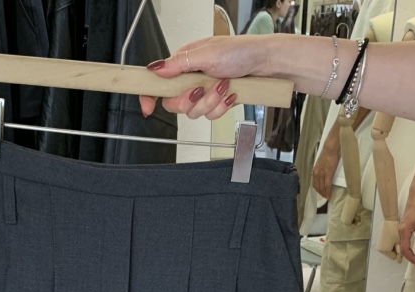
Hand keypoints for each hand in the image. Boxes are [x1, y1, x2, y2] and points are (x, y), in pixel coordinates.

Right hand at [140, 35, 268, 119]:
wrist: (266, 64)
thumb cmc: (240, 51)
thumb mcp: (206, 54)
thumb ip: (179, 64)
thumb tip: (156, 69)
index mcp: (184, 63)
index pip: (159, 82)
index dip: (151, 95)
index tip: (148, 107)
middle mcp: (191, 78)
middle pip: (174, 104)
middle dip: (189, 101)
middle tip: (201, 89)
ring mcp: (204, 92)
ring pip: (194, 112)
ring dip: (210, 102)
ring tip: (223, 86)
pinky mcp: (216, 102)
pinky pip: (210, 116)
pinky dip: (221, 107)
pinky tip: (230, 94)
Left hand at [312, 144, 338, 199]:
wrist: (330, 149)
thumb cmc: (327, 155)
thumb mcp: (320, 165)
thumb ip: (319, 171)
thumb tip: (321, 177)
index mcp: (314, 172)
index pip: (314, 184)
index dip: (318, 190)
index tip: (321, 194)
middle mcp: (316, 174)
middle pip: (318, 187)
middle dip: (321, 193)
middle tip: (325, 197)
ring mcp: (321, 174)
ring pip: (322, 187)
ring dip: (325, 193)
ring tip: (328, 197)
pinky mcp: (328, 173)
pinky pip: (327, 185)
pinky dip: (328, 191)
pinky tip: (329, 194)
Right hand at [399, 190, 414, 265]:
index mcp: (404, 231)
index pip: (405, 249)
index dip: (411, 257)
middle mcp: (400, 230)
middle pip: (403, 248)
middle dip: (410, 256)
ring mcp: (402, 227)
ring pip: (403, 243)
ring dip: (409, 251)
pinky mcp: (405, 225)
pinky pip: (405, 238)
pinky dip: (409, 245)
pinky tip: (414, 245)